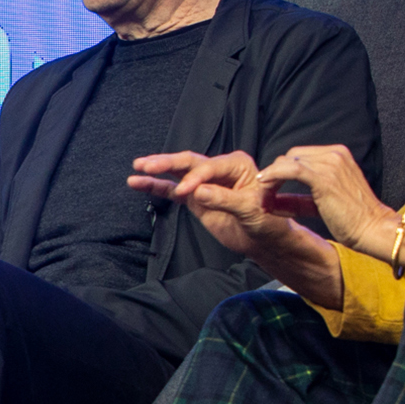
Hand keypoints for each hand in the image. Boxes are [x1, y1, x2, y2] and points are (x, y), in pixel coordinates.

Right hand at [131, 151, 295, 259]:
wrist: (265, 240)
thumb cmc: (267, 222)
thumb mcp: (250, 210)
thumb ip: (224, 199)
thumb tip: (198, 192)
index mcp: (237, 165)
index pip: (209, 167)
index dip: (194, 178)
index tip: (184, 192)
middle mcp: (219, 169)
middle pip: (188, 163)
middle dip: (167, 163)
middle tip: (146, 165)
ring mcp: (205, 183)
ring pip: (178, 173)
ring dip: (157, 171)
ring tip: (137, 168)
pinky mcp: (196, 197)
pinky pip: (173, 190)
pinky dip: (156, 187)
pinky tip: (138, 183)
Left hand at [246, 144, 386, 250]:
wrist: (373, 229)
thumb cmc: (352, 220)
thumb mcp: (323, 202)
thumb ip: (299, 199)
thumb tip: (271, 202)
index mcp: (337, 155)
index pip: (299, 156)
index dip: (280, 171)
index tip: (269, 189)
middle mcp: (334, 154)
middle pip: (290, 157)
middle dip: (273, 174)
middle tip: (263, 195)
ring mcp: (330, 164)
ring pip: (287, 162)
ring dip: (270, 179)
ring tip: (262, 197)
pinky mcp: (324, 178)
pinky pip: (290, 170)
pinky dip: (273, 177)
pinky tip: (264, 187)